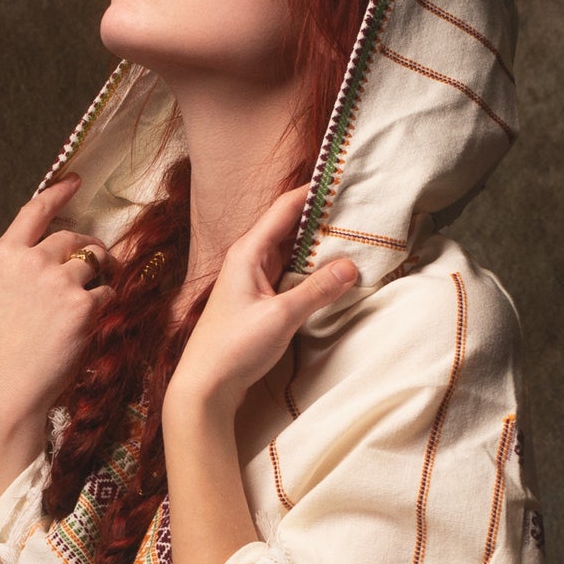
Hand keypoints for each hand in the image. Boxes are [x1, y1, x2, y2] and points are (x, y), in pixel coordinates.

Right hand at [0, 172, 113, 426]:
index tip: (74, 181)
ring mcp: (59, 282)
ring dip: (103, 273)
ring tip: (98, 294)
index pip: (34, 211)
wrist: (5, 390)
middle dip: (90, 247)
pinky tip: (94, 320)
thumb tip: (60, 259)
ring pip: (95, 262)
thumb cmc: (1, 352)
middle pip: (73, 238)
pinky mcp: (84, 306)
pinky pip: (108, 294)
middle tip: (100, 261)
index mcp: (4, 258)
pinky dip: (107, 303)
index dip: (57, 193)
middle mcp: (31, 262)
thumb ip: (24, 272)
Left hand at [164, 183, 358, 413]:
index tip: (342, 177)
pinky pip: (289, 273)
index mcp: (249, 251)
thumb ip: (317, 289)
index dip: (313, 190)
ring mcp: (254, 280)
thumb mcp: (281, 316)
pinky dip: (311, 269)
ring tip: (353, 235)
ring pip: (292, 251)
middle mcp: (250, 259)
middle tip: (358, 208)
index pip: (285, 207)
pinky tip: (332, 272)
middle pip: (290, 226)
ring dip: (318, 245)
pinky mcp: (259, 300)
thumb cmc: (234, 347)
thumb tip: (351, 266)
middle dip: (322, 217)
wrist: (205, 386)